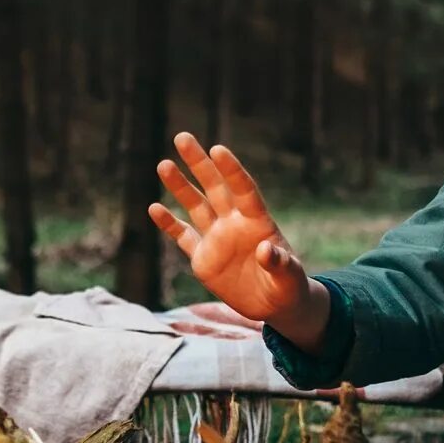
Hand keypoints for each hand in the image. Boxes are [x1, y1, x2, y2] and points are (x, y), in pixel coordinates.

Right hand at [148, 134, 328, 341]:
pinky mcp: (203, 258)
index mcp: (258, 222)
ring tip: (164, 164)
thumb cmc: (288, 287)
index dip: (232, 171)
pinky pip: (183, 237)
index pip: (244, 190)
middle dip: (199, 163)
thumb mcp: (289, 277)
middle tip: (182, 137)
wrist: (274, 305)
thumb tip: (265, 250)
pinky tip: (154, 207)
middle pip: (215, 187)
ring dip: (179, 186)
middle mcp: (234, 223)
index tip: (218, 150)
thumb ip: (278, 263)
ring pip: (195, 206)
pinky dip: (169, 224)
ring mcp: (216, 239)